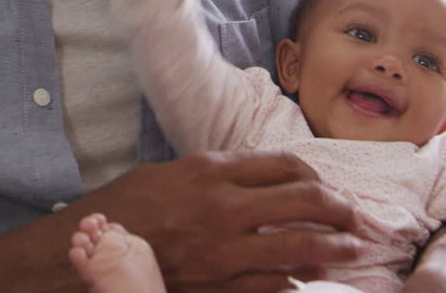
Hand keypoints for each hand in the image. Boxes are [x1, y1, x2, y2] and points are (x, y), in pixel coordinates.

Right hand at [74, 150, 366, 292]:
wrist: (90, 253)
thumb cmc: (126, 210)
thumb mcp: (170, 174)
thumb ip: (216, 175)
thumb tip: (261, 180)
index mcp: (210, 171)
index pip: (283, 165)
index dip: (315, 175)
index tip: (328, 185)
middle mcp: (223, 206)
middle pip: (303, 200)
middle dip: (339, 208)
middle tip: (355, 215)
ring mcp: (224, 250)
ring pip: (299, 244)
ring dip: (335, 246)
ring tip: (352, 247)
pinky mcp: (220, 285)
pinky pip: (274, 284)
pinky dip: (298, 280)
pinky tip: (311, 277)